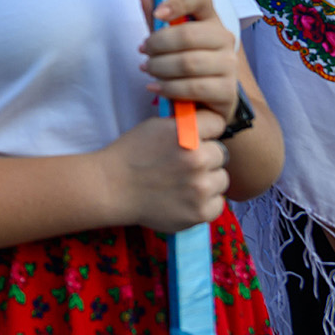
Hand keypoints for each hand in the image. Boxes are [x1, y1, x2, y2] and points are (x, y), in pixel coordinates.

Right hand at [102, 112, 229, 233]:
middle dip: (207, 157)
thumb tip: (207, 125)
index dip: (207, 129)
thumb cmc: (132, 154)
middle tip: (186, 164)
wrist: (112, 187)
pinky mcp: (200, 212)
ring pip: (221, 179)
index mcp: (187, 133)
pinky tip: (186, 198)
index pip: (217, 123)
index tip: (199, 136)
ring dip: (208, 180)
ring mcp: (200, 188)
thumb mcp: (156, 126)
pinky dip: (205, 202)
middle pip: (221, 154)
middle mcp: (197, 159)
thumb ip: (185, 126)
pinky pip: (217, 204)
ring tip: (185, 182)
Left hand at [137, 0, 238, 116]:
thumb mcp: (166, 39)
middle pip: (188, 35)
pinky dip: (169, 88)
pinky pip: (194, 87)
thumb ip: (155, 17)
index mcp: (209, 17)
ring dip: (160, 67)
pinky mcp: (228, 91)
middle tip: (143, 51)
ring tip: (147, 69)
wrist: (205, 100)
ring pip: (188, 63)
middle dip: (158, 44)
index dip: (178, 1)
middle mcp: (224, 38)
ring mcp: (230, 64)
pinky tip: (156, 87)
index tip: (157, 14)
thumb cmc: (183, 62)